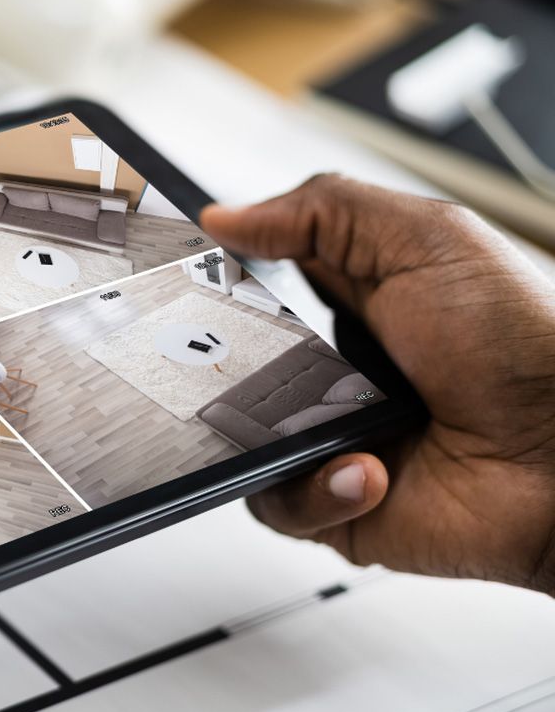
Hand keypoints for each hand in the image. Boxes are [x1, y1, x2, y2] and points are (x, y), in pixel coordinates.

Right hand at [201, 175, 554, 592]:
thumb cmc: (531, 348)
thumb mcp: (429, 239)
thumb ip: (321, 210)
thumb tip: (225, 215)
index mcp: (348, 297)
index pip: (248, 278)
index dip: (211, 275)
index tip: (189, 272)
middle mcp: (330, 367)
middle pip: (224, 358)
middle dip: (222, 358)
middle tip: (250, 355)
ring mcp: (326, 434)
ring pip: (233, 435)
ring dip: (276, 431)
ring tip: (338, 424)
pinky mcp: (331, 501)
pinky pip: (273, 500)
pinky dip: (315, 490)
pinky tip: (368, 470)